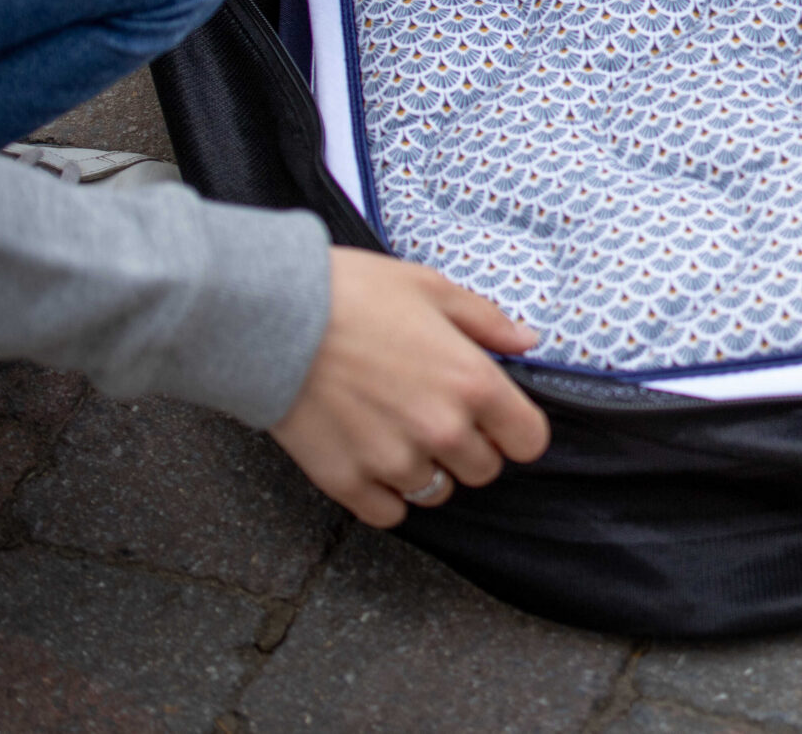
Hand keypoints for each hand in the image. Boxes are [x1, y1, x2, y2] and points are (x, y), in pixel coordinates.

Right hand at [269, 248, 550, 527]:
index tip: (498, 419)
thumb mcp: (431, 288)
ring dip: (427, 468)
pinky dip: (385, 493)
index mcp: (473, 383)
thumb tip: (526, 341)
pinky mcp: (347, 482)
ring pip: (436, 492)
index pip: (529, 441)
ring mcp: (393, 461)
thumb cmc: (352, 294)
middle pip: (484, 470)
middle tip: (437, 415)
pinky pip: (389, 512)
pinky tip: (371, 456)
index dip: (516, 430)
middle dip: (469, 447)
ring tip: (398, 431)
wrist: (273, 317)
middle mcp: (441, 431)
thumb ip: (487, 321)